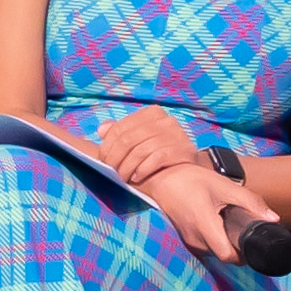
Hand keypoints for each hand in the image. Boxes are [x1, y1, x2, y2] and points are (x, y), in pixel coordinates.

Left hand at [91, 106, 208, 186]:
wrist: (188, 170)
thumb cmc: (158, 153)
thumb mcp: (139, 139)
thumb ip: (121, 132)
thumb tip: (102, 129)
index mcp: (152, 113)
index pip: (120, 128)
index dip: (107, 146)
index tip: (103, 161)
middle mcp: (165, 120)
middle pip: (128, 140)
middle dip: (115, 159)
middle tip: (112, 172)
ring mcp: (175, 134)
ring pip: (140, 151)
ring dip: (127, 168)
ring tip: (124, 178)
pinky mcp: (183, 150)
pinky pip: (155, 159)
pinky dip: (142, 170)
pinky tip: (137, 177)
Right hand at [139, 161, 282, 265]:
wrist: (164, 178)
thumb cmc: (193, 180)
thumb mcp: (225, 187)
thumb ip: (250, 202)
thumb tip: (273, 219)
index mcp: (204, 224)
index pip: (227, 255)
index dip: (243, 254)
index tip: (252, 243)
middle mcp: (195, 238)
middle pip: (223, 255)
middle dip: (237, 247)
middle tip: (244, 229)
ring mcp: (188, 241)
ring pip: (215, 252)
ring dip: (226, 243)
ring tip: (229, 224)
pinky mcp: (186, 240)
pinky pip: (206, 247)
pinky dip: (216, 240)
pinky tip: (218, 225)